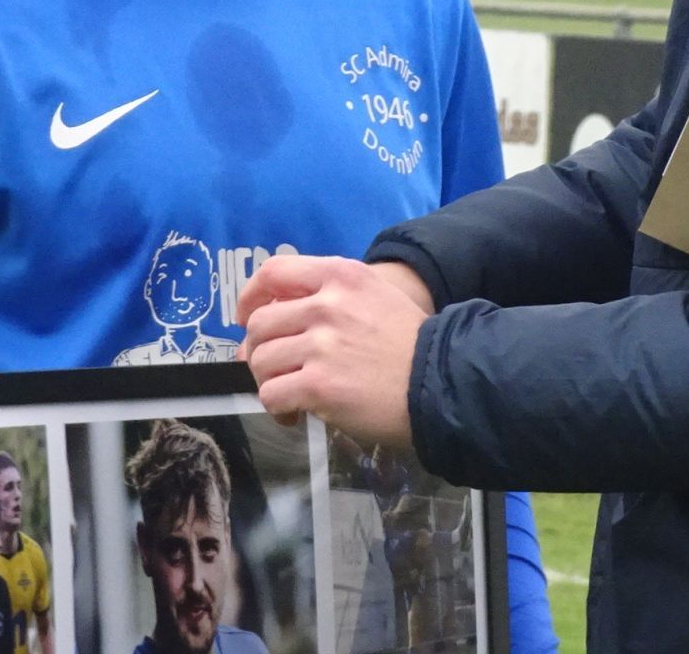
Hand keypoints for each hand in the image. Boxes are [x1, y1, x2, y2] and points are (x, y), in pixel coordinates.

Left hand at [239, 254, 427, 443]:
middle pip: (260, 323)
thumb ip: (325, 301)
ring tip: (290, 396)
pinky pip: (271, 395)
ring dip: (269, 382)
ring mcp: (321, 344)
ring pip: (260, 361)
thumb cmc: (410, 343)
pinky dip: (277, 409)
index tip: (247, 317)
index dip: (251, 296)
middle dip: (259, 351)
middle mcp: (327, 304)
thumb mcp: (374, 298)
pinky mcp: (318, 384)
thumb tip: (258, 332)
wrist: (441, 381)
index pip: (274, 272)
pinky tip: (296, 415)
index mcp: (341, 276)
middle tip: (277, 371)